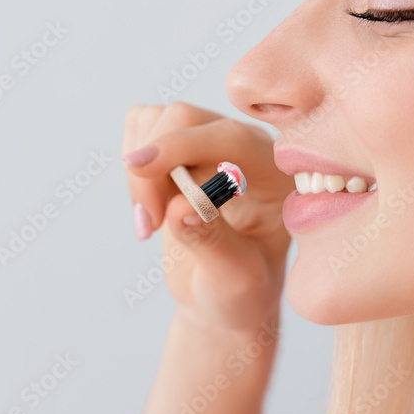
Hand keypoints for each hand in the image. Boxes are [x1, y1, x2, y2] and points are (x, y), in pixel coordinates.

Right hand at [122, 102, 293, 329]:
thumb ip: (212, 242)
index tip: (138, 167)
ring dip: (140, 171)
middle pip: (185, 118)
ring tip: (150, 223)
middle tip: (148, 226)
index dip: (182, 146)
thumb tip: (180, 207)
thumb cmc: (241, 292)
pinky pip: (142, 126)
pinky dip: (134, 166)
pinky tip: (150, 206)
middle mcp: (249, 146)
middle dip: (153, 168)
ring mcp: (213, 140)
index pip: (231, 138)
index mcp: (279, 174)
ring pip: (157, 120)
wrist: (225, 295)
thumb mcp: (235, 280)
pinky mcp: (182, 143)